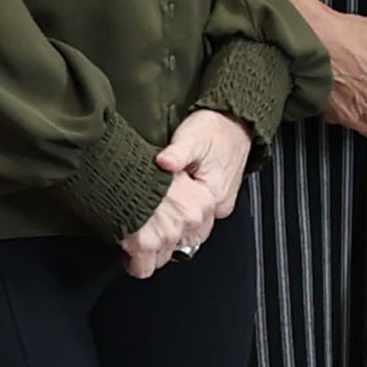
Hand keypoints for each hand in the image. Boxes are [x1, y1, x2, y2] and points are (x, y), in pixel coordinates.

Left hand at [124, 108, 253, 280]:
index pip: (182, 233)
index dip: (153, 243)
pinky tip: (161, 219)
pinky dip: (178, 226)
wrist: (238, 122)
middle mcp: (217, 206)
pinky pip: (195, 225)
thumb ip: (178, 151)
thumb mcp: (192, 135)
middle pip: (185, 241)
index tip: (130, 244)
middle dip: (157, 244)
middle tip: (128, 240)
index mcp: (212, 195)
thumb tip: (164, 161)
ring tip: (141, 234)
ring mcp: (218, 207)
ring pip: (190, 236)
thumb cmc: (215, 128)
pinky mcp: (214, 202)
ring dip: (168, 237)